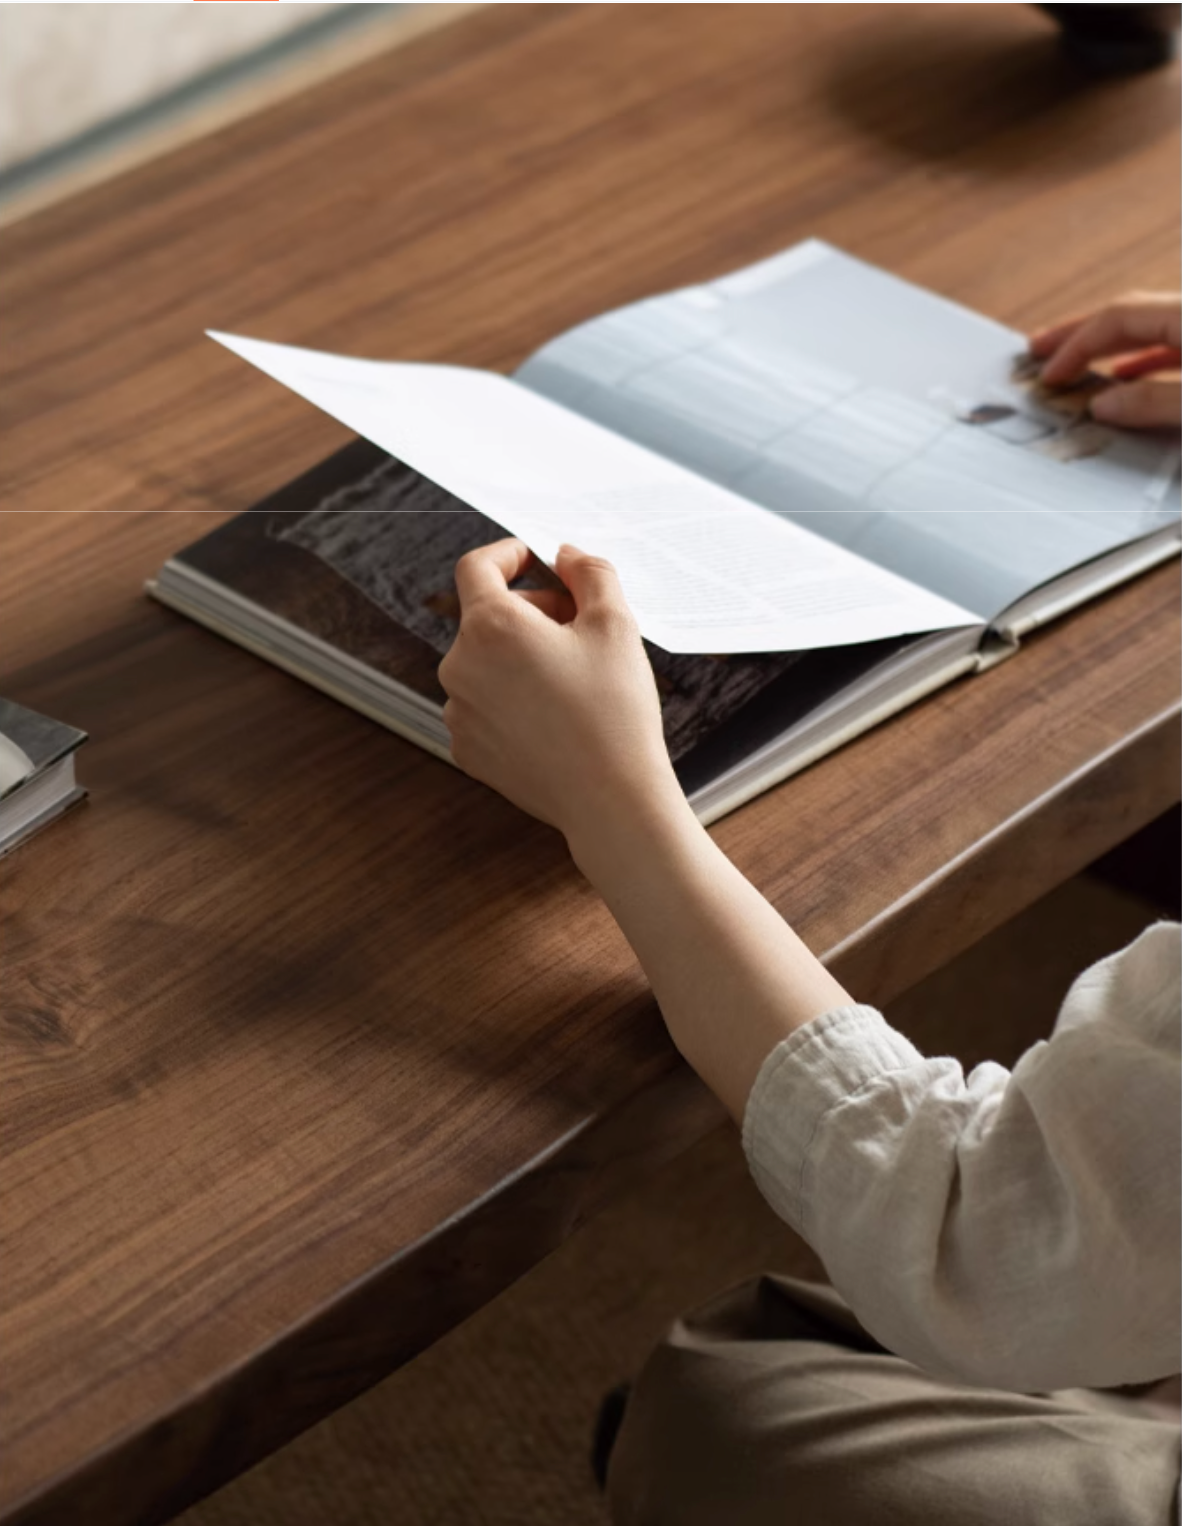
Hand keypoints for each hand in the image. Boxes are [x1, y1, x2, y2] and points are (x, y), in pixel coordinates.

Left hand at [438, 538, 683, 846]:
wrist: (610, 799)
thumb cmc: (614, 711)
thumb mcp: (615, 624)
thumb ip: (589, 572)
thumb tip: (565, 554)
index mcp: (490, 627)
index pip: (476, 567)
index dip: (507, 555)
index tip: (533, 559)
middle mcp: (460, 667)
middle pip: (487, 618)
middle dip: (531, 611)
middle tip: (580, 627)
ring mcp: (459, 712)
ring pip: (485, 664)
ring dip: (520, 657)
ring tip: (572, 679)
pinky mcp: (467, 750)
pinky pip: (484, 706)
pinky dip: (512, 699)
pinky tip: (555, 717)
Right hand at [1028, 292, 1180, 427]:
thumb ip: (1154, 402)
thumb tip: (1100, 406)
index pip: (1119, 317)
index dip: (1077, 345)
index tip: (1049, 375)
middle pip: (1130, 313)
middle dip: (1080, 333)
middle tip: (1039, 350)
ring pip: (1152, 327)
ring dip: (1109, 345)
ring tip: (1076, 363)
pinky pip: (1175, 342)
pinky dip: (1145, 356)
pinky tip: (1127, 373)